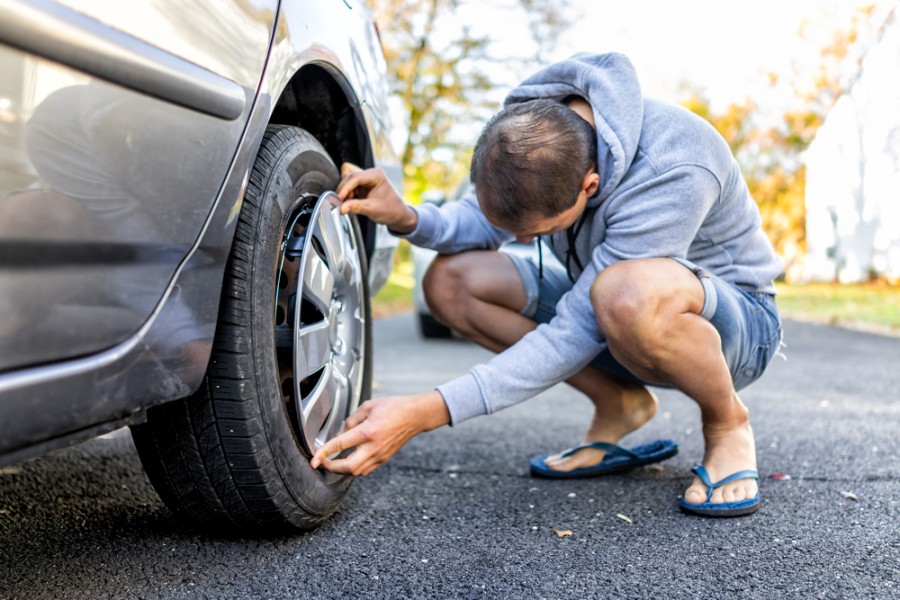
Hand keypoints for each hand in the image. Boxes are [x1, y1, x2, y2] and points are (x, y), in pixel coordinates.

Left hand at [310, 391, 450, 475]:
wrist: (415, 416)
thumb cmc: (394, 407)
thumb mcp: (368, 406)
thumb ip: (352, 420)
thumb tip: (342, 432)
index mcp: (368, 431)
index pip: (340, 445)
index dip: (324, 453)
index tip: (314, 459)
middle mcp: (374, 446)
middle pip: (348, 467)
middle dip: (331, 468)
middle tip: (322, 463)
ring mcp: (380, 455)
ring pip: (357, 472)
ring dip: (342, 470)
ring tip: (333, 462)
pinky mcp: (384, 458)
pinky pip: (365, 469)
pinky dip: (354, 468)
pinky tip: (349, 461)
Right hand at [336, 163, 417, 233]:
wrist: (398, 215)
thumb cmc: (391, 210)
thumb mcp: (372, 209)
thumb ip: (356, 207)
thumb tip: (341, 208)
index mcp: (376, 175)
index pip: (355, 177)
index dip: (344, 188)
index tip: (338, 199)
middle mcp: (371, 174)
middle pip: (349, 176)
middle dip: (344, 190)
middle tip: (341, 204)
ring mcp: (366, 179)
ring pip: (347, 179)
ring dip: (345, 191)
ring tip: (347, 203)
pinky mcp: (362, 185)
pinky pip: (349, 185)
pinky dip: (346, 193)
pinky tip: (350, 202)